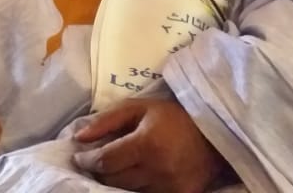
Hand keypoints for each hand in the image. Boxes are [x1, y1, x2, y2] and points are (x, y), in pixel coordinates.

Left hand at [72, 98, 227, 192]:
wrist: (213, 135)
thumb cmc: (171, 117)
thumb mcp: (137, 108)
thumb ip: (106, 121)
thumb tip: (79, 137)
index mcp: (146, 144)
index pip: (105, 161)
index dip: (87, 161)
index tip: (79, 157)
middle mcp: (158, 170)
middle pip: (114, 180)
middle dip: (100, 171)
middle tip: (96, 161)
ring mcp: (170, 187)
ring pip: (128, 191)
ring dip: (117, 181)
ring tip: (116, 168)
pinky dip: (136, 188)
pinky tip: (134, 176)